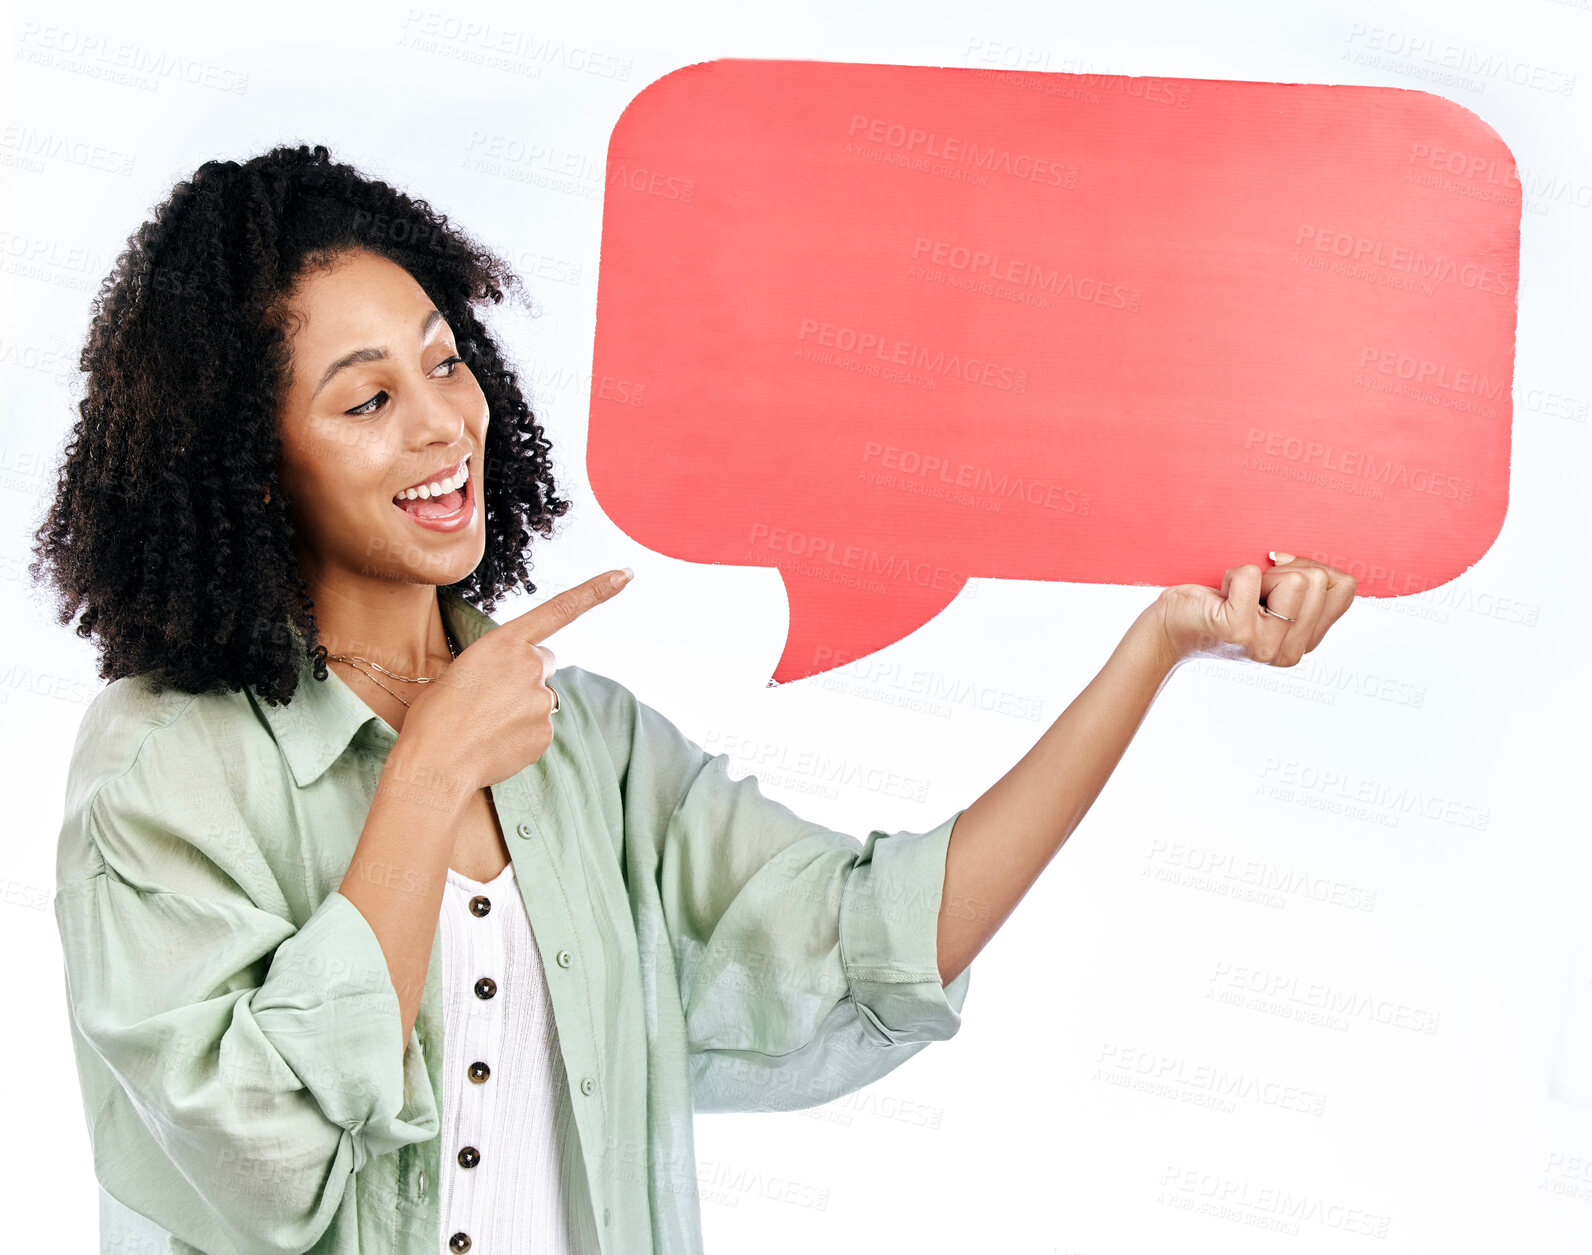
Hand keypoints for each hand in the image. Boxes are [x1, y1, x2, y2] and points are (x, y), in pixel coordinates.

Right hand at [402, 568, 633, 789]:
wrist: (435, 762)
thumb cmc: (435, 715)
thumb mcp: (461, 670)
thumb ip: (498, 665)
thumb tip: (512, 684)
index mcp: (505, 641)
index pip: (561, 609)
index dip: (596, 590)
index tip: (625, 575)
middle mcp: (531, 666)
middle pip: (544, 662)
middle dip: (526, 674)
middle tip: (492, 695)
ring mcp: (542, 701)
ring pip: (541, 698)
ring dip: (521, 706)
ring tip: (487, 723)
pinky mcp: (546, 733)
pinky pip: (540, 728)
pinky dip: (522, 734)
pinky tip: (495, 742)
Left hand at [1150, 551, 1356, 669]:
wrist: (1171, 627)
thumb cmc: (1221, 604)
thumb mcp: (1275, 598)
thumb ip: (1309, 589)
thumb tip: (1324, 568)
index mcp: (1307, 641)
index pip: (1344, 587)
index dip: (1312, 568)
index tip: (1279, 580)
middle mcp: (1291, 651)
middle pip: (1320, 579)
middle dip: (1282, 572)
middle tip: (1250, 594)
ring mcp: (1265, 644)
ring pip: (1295, 578)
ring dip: (1259, 575)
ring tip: (1236, 597)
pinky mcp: (1237, 629)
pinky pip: (1249, 574)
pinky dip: (1231, 575)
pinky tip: (1219, 598)